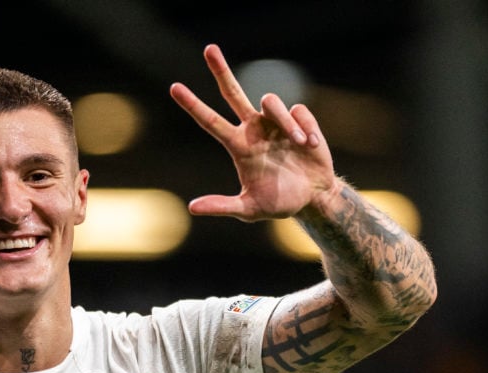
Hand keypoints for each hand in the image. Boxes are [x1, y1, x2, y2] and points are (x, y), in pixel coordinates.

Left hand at [170, 44, 337, 221]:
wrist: (313, 197)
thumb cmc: (278, 202)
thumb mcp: (248, 209)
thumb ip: (222, 206)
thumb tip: (192, 207)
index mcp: (239, 146)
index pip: (210, 122)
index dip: (193, 105)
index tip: (174, 88)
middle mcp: (254, 129)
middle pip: (232, 93)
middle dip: (220, 70)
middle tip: (208, 48)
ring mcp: (276, 122)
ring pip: (271, 102)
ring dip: (286, 122)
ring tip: (299, 144)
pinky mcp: (299, 119)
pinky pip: (299, 111)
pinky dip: (306, 128)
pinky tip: (310, 146)